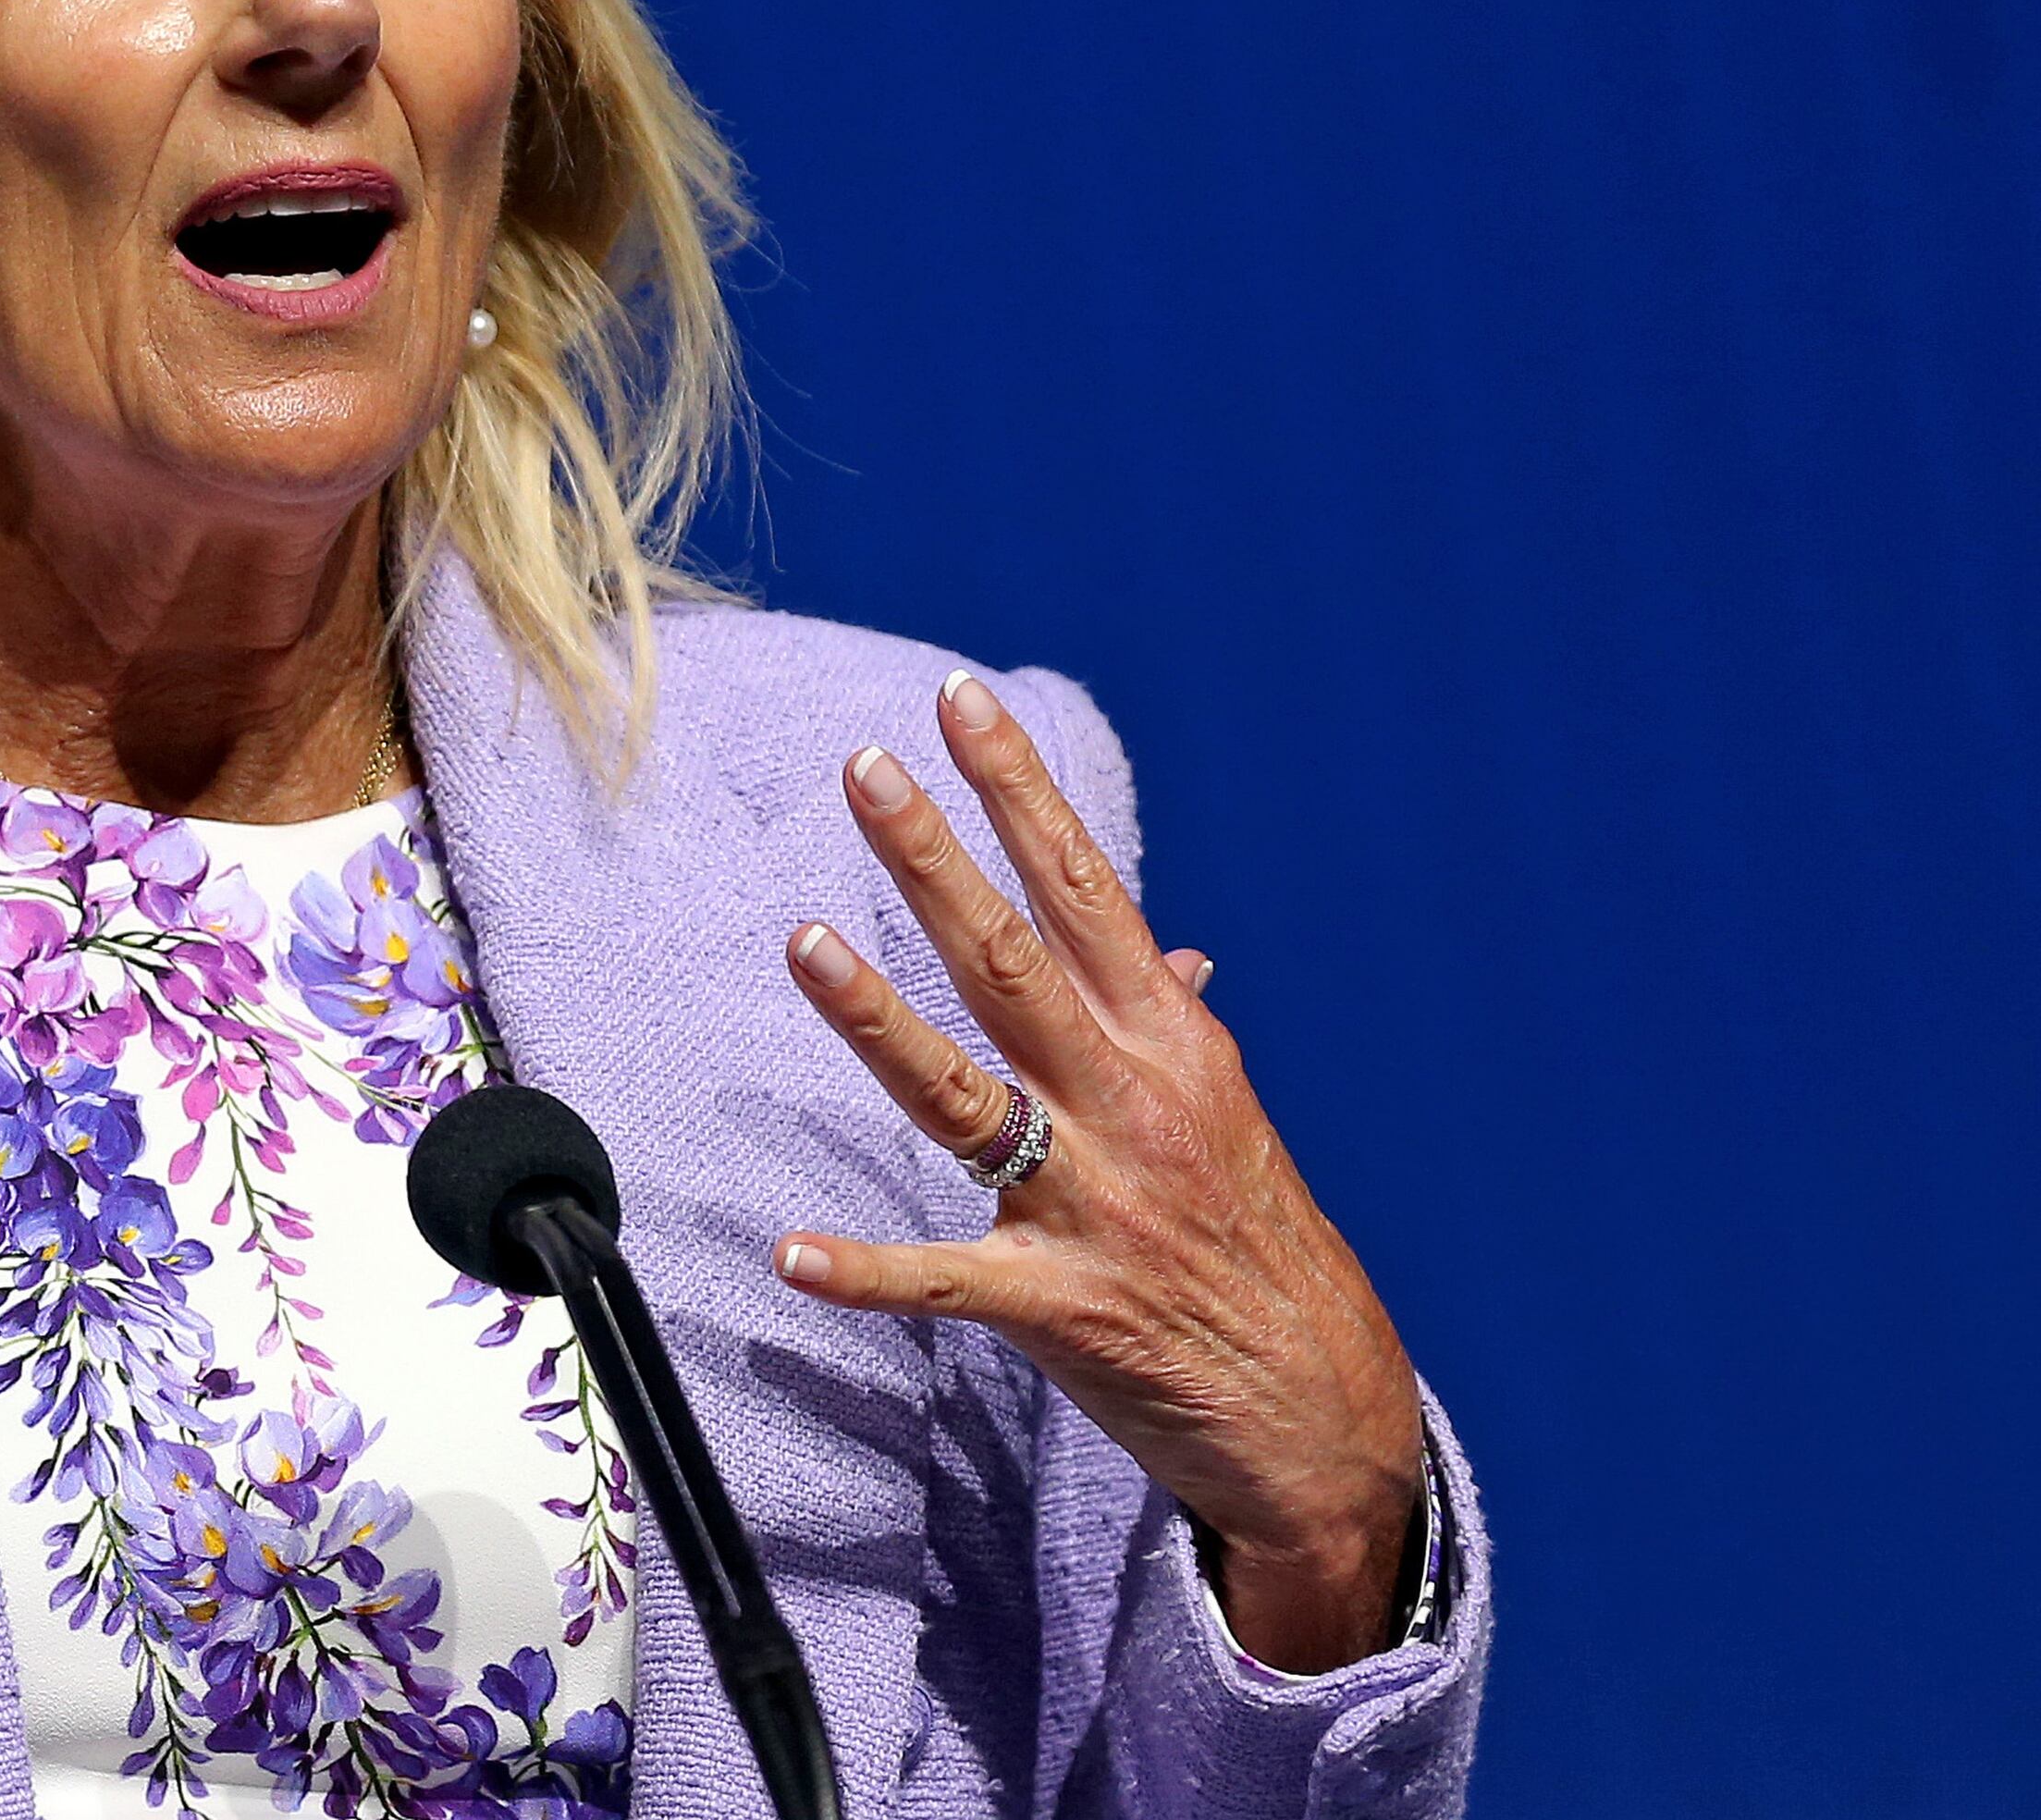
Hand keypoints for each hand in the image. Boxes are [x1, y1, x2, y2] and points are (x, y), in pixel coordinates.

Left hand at [773, 672, 1425, 1673]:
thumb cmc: (1262, 1251)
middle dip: (935, 862)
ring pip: (965, 1095)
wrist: (1331, 1422)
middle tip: (863, 769)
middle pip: (1013, 961)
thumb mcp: (1227, 1116)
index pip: (1085, 889)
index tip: (958, 701)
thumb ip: (1172, 1024)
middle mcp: (1132, 1105)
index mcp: (1173, 1044)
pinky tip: (791, 1255)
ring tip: (799, 943)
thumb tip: (1168, 943)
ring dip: (878, 1018)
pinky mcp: (1062, 1309)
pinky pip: (945, 1282)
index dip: (1020, 792)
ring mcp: (1095, 1205)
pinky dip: (867, 1272)